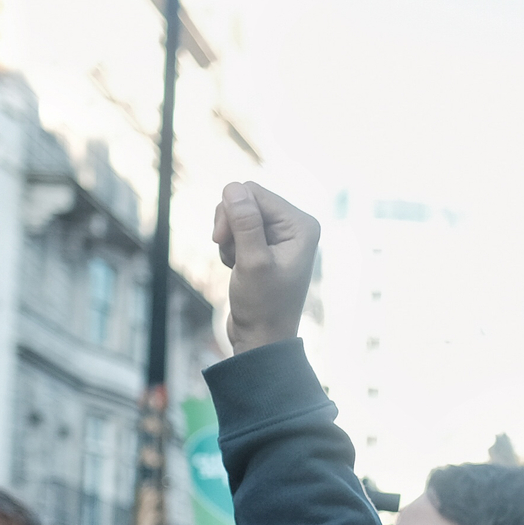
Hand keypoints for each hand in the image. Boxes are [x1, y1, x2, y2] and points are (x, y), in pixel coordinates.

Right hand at [214, 182, 320, 352]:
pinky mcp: (266, 245)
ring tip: (237, 263)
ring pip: (237, 214)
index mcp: (302, 225)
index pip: (253, 192)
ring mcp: (281, 236)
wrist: (261, 337)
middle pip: (245, 199)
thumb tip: (234, 187)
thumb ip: (244, 224)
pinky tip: (237, 268)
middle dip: (229, 225)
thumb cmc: (262, 305)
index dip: (231, 212)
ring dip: (228, 238)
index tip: (222, 239)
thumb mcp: (252, 262)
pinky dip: (230, 247)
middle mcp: (295, 226)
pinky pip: (237, 230)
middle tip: (230, 253)